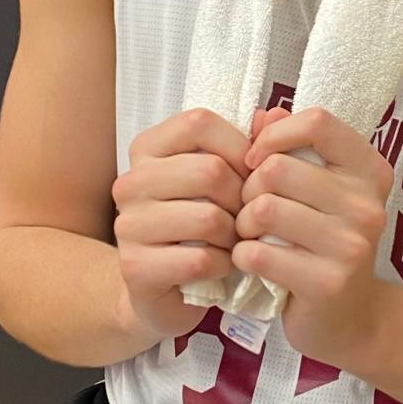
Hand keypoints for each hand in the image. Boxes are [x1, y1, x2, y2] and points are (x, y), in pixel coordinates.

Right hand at [111, 104, 290, 342]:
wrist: (164, 289)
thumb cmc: (199, 225)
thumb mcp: (221, 178)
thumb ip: (248, 143)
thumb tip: (274, 114)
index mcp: (148, 148)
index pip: (199, 122)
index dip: (239, 145)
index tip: (251, 171)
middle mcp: (131, 182)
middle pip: (210, 170)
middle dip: (242, 197)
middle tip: (247, 215)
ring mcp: (128, 225)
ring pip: (208, 218)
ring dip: (234, 235)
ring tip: (235, 241)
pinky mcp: (135, 268)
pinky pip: (200, 259)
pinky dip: (222, 265)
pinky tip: (220, 265)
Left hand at [231, 106, 395, 368]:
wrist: (352, 319)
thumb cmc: (325, 242)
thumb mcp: (319, 188)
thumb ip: (292, 145)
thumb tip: (264, 115)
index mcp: (370, 169)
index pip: (318, 122)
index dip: (275, 134)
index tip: (257, 159)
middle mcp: (368, 202)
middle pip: (278, 167)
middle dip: (248, 188)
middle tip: (250, 209)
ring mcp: (351, 244)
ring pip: (263, 208)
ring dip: (243, 224)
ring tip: (250, 235)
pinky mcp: (327, 282)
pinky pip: (258, 253)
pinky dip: (243, 256)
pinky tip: (252, 262)